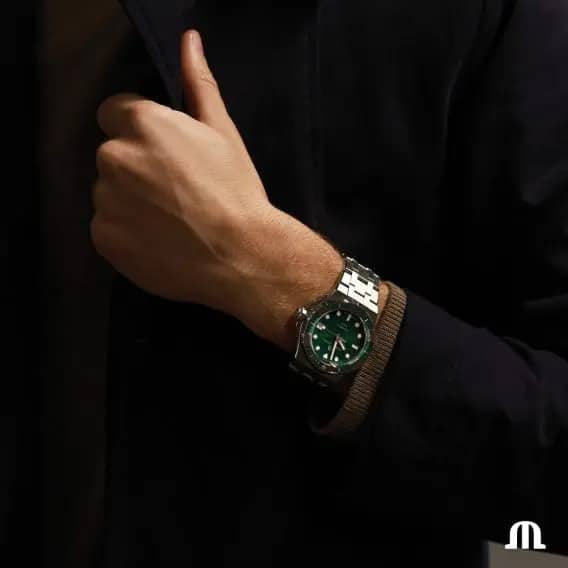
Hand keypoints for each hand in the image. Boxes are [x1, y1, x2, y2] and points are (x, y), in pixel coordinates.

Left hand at [92, 30, 343, 348]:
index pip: (116, 113)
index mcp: (142, 124)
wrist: (241, 255)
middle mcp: (114, 157)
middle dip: (136, 167)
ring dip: (129, 201)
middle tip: (175, 191)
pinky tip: (160, 241)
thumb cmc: (236, 192)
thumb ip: (198, 84)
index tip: (167, 156)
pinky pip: (107, 228)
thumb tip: (189, 41)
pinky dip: (126, 233)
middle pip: (113, 154)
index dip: (142, 132)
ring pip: (109, 193)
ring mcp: (106, 201)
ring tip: (170, 220)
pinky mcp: (103, 239)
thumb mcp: (223, 133)